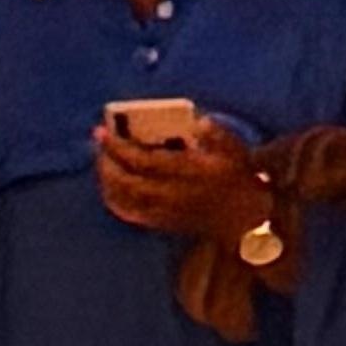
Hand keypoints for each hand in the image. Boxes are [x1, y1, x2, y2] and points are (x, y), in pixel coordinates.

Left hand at [94, 110, 263, 244]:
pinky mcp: (163, 223)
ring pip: (124, 200)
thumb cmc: (239, 179)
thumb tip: (198, 122)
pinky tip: (110, 189)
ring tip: (102, 161)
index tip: (101, 131)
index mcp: (187, 172)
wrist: (246, 220)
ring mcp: (165, 212)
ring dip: (106, 180)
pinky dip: (114, 201)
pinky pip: (130, 215)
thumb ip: (215, 134)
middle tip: (98, 143)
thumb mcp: (235, 150)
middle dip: (106, 162)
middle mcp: (171, 194)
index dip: (117, 147)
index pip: (142, 161)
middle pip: (126, 181)